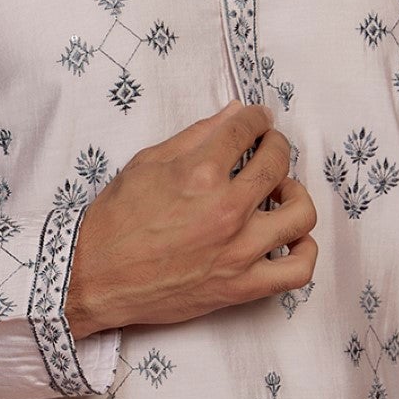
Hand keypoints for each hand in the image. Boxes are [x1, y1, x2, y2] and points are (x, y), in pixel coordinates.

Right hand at [64, 98, 316, 337]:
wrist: (93, 278)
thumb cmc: (114, 222)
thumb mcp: (146, 164)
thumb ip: (195, 136)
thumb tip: (233, 112)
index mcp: (199, 173)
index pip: (245, 129)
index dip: (255, 118)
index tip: (257, 120)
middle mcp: (225, 209)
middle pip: (278, 162)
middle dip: (276, 145)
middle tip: (267, 148)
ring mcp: (238, 250)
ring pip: (300, 213)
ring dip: (295, 194)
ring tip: (278, 193)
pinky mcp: (241, 286)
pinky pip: (297, 270)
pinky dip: (305, 251)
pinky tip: (292, 239)